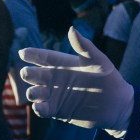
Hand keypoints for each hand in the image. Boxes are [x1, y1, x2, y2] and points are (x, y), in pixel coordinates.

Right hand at [19, 28, 133, 129]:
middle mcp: (55, 78)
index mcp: (63, 63)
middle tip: (27, 73)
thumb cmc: (108, 78)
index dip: (32, 54)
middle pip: (35, 75)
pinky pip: (43, 109)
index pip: (43, 57)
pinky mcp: (57, 110)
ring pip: (36, 92)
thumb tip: (71, 28)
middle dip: (28, 74)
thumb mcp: (97, 60)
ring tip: (35, 93)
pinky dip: (39, 109)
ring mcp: (54, 95)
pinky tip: (40, 107)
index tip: (23, 53)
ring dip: (33, 93)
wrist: (116, 104)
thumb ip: (84, 46)